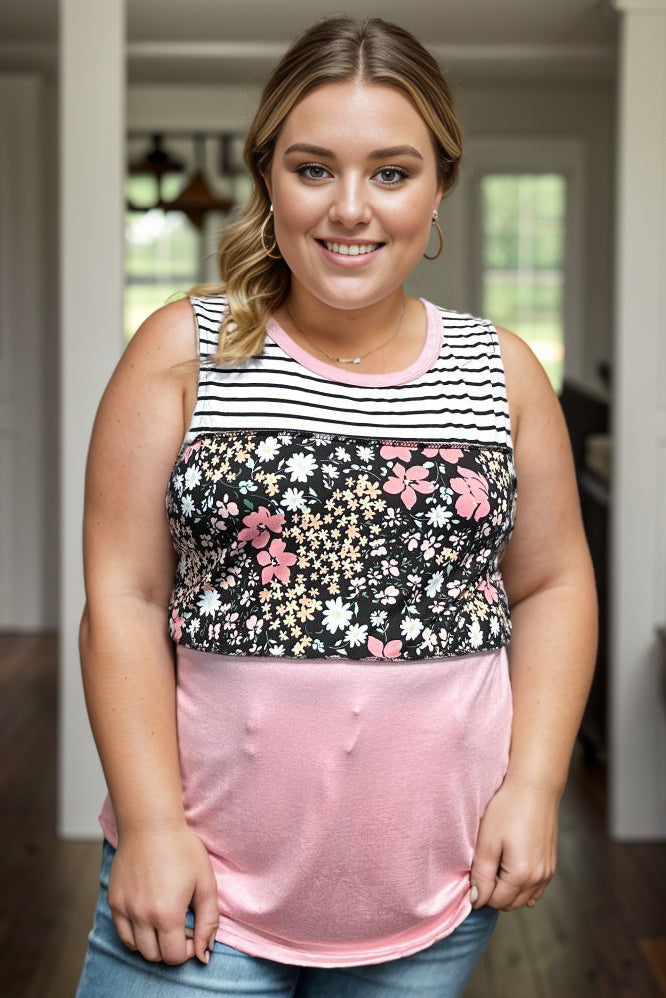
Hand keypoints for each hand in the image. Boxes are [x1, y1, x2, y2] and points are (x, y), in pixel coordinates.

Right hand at [108, 824, 219, 964]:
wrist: (150, 824)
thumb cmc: (182, 849)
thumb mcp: (206, 883)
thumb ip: (208, 921)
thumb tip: (205, 954)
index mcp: (167, 914)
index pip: (175, 956)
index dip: (189, 950)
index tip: (193, 932)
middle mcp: (142, 916)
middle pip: (155, 956)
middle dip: (171, 948)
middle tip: (181, 926)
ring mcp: (125, 909)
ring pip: (137, 948)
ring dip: (153, 943)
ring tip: (165, 920)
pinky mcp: (114, 900)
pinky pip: (122, 933)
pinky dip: (135, 933)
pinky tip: (148, 915)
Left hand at [469, 778, 558, 910]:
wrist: (535, 786)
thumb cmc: (508, 809)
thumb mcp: (487, 840)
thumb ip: (481, 873)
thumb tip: (476, 899)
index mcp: (521, 874)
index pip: (494, 901)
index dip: (479, 890)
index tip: (473, 870)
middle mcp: (538, 878)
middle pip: (509, 903)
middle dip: (493, 892)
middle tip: (483, 866)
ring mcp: (548, 872)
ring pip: (523, 899)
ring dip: (507, 891)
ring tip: (496, 864)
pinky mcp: (551, 864)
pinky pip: (536, 889)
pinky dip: (522, 887)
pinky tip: (512, 871)